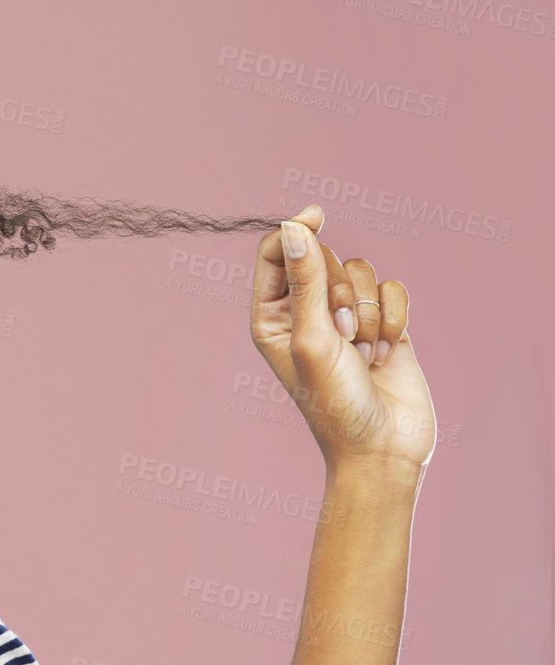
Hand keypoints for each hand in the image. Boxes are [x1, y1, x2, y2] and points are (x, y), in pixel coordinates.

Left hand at [249, 205, 435, 476]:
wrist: (381, 448)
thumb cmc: (334, 402)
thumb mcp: (313, 338)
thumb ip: (306, 281)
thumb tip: (294, 227)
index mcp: (271, 316)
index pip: (278, 253)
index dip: (295, 231)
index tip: (316, 217)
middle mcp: (305, 313)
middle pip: (325, 258)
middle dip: (341, 292)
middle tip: (342, 335)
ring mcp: (346, 318)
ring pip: (363, 272)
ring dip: (368, 313)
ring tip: (362, 353)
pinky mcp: (383, 324)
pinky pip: (392, 291)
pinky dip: (393, 319)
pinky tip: (385, 354)